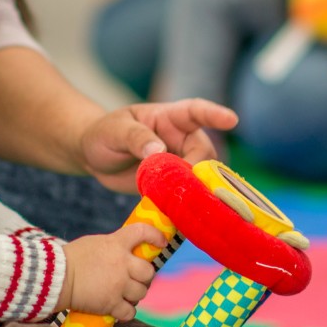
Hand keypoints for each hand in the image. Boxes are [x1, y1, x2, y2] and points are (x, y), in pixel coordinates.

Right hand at [59, 221, 167, 319]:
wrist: (54, 278)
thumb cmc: (71, 259)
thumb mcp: (95, 244)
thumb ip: (114, 247)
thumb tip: (128, 254)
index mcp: (117, 244)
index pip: (144, 232)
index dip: (156, 236)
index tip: (162, 243)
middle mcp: (122, 264)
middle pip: (149, 272)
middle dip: (144, 277)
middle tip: (135, 279)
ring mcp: (118, 284)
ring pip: (142, 292)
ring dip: (135, 295)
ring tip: (124, 295)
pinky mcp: (111, 303)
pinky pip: (130, 312)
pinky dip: (126, 313)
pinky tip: (120, 310)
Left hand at [78, 99, 237, 191]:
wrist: (94, 158)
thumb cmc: (104, 134)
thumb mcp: (115, 130)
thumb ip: (136, 137)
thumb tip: (158, 150)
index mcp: (169, 118)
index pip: (195, 112)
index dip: (215, 115)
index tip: (232, 120)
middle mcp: (180, 139)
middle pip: (204, 153)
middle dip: (199, 169)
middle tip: (183, 183)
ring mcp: (178, 162)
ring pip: (200, 176)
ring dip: (193, 189)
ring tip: (178, 200)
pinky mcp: (172, 184)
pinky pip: (186, 194)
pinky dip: (184, 204)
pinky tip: (177, 214)